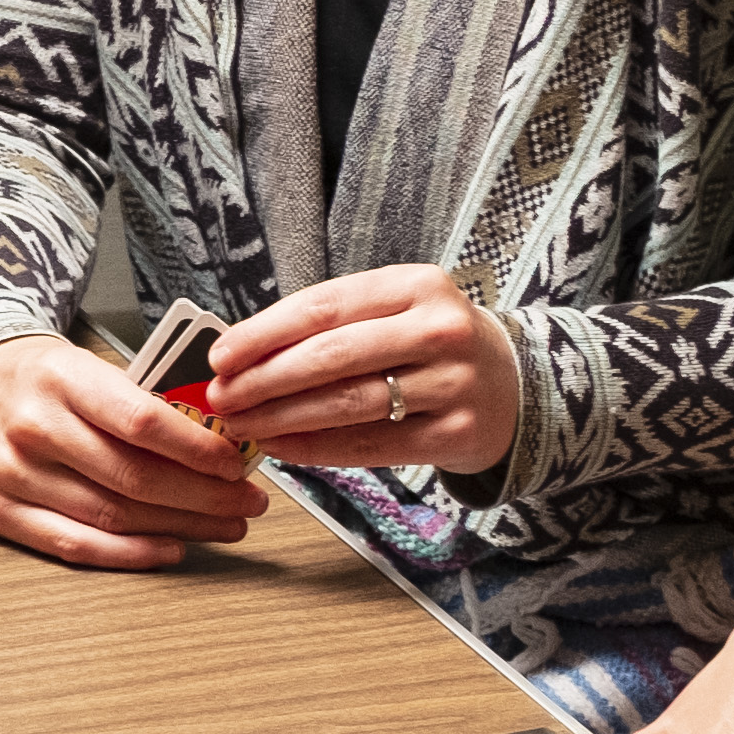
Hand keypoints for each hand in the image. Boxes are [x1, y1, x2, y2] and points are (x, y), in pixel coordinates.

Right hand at [0, 333, 266, 570]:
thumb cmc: (37, 376)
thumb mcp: (87, 365)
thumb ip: (141, 402)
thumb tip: (215, 445)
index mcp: (60, 379)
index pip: (142, 421)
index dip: (198, 450)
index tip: (237, 464)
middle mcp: (32, 428)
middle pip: (134, 477)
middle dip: (204, 496)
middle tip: (246, 503)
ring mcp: (11, 474)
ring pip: (112, 516)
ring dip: (180, 527)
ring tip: (223, 525)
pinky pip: (74, 545)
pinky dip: (130, 554)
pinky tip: (170, 548)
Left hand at [203, 266, 520, 476]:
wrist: (514, 385)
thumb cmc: (430, 344)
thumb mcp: (394, 311)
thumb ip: (330, 325)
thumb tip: (243, 354)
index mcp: (416, 285)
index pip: (323, 306)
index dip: (263, 333)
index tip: (220, 356)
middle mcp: (439, 329)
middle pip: (331, 356)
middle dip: (264, 380)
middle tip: (221, 397)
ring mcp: (453, 383)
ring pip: (348, 404)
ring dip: (282, 418)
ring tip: (242, 424)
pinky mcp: (457, 433)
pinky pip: (371, 445)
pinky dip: (317, 448)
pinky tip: (282, 446)